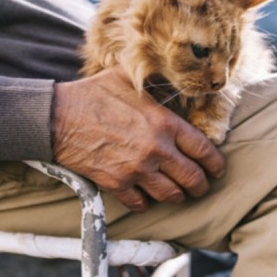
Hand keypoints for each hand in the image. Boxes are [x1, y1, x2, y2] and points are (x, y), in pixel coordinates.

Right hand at [52, 67, 225, 211]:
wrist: (58, 117)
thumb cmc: (93, 93)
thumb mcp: (128, 77)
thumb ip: (153, 80)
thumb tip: (169, 72)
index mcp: (165, 123)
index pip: (204, 149)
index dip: (215, 163)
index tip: (217, 168)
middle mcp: (156, 149)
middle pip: (192, 178)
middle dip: (200, 185)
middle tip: (200, 185)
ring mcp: (137, 169)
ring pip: (171, 195)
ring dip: (177, 196)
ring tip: (178, 194)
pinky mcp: (117, 184)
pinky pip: (141, 203)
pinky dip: (146, 202)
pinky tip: (145, 196)